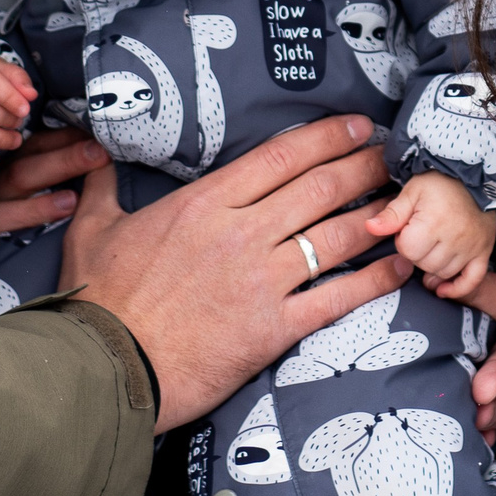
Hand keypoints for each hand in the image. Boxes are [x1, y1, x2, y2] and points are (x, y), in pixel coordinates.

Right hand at [0, 126, 106, 293]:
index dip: (62, 141)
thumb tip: (100, 146)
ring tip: (71, 202)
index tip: (96, 138)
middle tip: (98, 156)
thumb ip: (57, 168)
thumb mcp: (34, 188)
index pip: (27, 148)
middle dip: (60, 163)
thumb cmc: (24, 224)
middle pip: (14, 176)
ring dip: (30, 210)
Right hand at [59, 115, 413, 432]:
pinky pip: (338, 297)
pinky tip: (400, 267)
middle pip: (320, 188)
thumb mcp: (92, 231)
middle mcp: (241, 233)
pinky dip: (375, 280)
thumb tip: (92, 157)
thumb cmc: (98, 301)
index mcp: (204, 203)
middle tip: (389, 156)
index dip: (326, 136)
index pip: (280, 156)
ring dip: (377, 216)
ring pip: (337, 236)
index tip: (354, 126)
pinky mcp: (275, 328)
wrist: (106, 369)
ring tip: (403, 204)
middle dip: (363, 167)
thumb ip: (100, 188)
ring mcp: (262, 280)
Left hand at [365, 174, 495, 299]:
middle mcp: (455, 238)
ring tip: (430, 249)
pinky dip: (458, 288)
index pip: (408, 250)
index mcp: (434, 222)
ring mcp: (472, 246)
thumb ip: (391, 214)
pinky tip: (443, 289)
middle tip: (421, 235)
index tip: (408, 228)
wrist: (474, 175)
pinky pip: (472, 280)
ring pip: (444, 273)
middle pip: (425, 264)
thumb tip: (370, 227)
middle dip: (417, 253)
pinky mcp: (484, 251)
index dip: (403, 241)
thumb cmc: (440, 182)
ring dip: (432, 266)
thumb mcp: (412, 191)